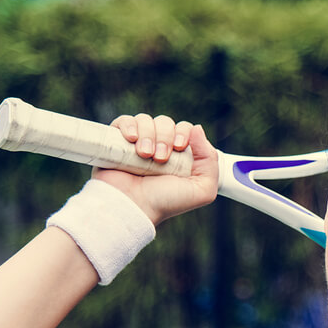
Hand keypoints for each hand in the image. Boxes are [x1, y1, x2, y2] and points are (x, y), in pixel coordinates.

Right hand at [95, 114, 218, 224]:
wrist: (134, 207)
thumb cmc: (166, 202)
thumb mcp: (202, 190)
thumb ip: (210, 162)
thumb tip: (197, 128)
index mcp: (178, 155)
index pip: (184, 128)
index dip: (183, 132)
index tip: (179, 147)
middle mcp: (158, 146)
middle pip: (165, 122)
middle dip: (165, 137)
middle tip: (160, 158)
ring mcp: (137, 143)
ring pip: (145, 120)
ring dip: (148, 134)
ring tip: (145, 154)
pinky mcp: (117, 142)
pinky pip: (124, 121)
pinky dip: (129, 126)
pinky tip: (132, 140)